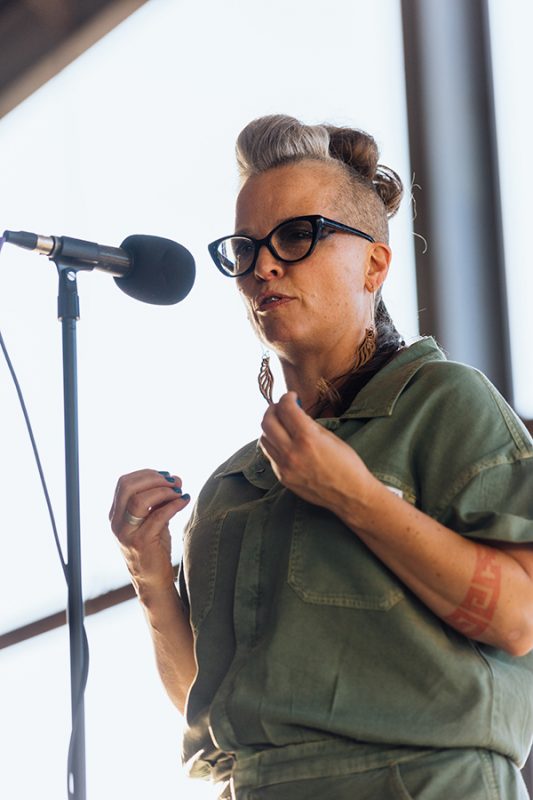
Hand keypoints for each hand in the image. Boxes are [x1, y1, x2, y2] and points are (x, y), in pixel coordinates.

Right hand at [109, 469, 189, 597]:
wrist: (152, 581)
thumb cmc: (153, 548)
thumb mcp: (151, 520)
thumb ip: (157, 501)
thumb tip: (174, 480)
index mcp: (116, 514)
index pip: (124, 483)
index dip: (146, 474)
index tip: (166, 476)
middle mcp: (116, 522)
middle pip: (127, 486)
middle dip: (154, 479)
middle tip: (174, 482)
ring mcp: (126, 533)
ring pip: (139, 499)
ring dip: (163, 490)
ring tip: (179, 491)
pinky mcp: (141, 542)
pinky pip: (157, 515)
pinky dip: (173, 504)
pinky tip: (184, 500)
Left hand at [259, 392, 375, 516]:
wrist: (350, 495)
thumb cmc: (347, 464)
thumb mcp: (330, 437)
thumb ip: (309, 424)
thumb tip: (295, 412)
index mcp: (307, 438)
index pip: (285, 409)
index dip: (287, 398)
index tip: (291, 397)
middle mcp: (292, 452)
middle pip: (267, 422)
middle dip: (273, 409)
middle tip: (281, 407)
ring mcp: (285, 467)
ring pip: (264, 438)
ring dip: (270, 427)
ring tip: (282, 425)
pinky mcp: (283, 477)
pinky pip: (270, 455)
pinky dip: (274, 444)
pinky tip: (284, 442)